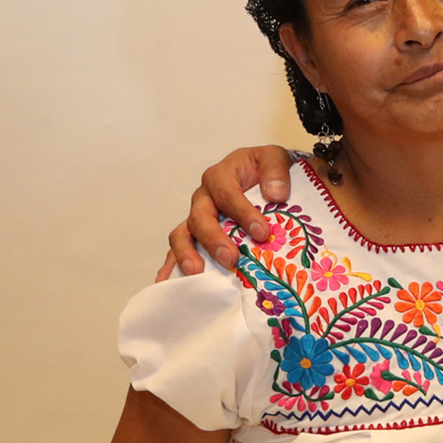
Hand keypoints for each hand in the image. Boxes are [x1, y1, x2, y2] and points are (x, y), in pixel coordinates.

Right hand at [157, 145, 296, 279]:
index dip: (243, 214)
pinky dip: (170, 266)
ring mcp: (196, 217)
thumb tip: (275, 194)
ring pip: (182, 235)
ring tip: (197, 273)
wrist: (261, 175)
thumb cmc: (263, 169)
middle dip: (214, 239)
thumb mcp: (274, 158)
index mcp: (220, 176)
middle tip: (230, 259)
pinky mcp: (195, 235)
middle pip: (200, 218)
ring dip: (187, 255)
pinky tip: (168, 284)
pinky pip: (178, 250)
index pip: (228, 195)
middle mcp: (204, 197)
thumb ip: (275, 171)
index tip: (262, 233)